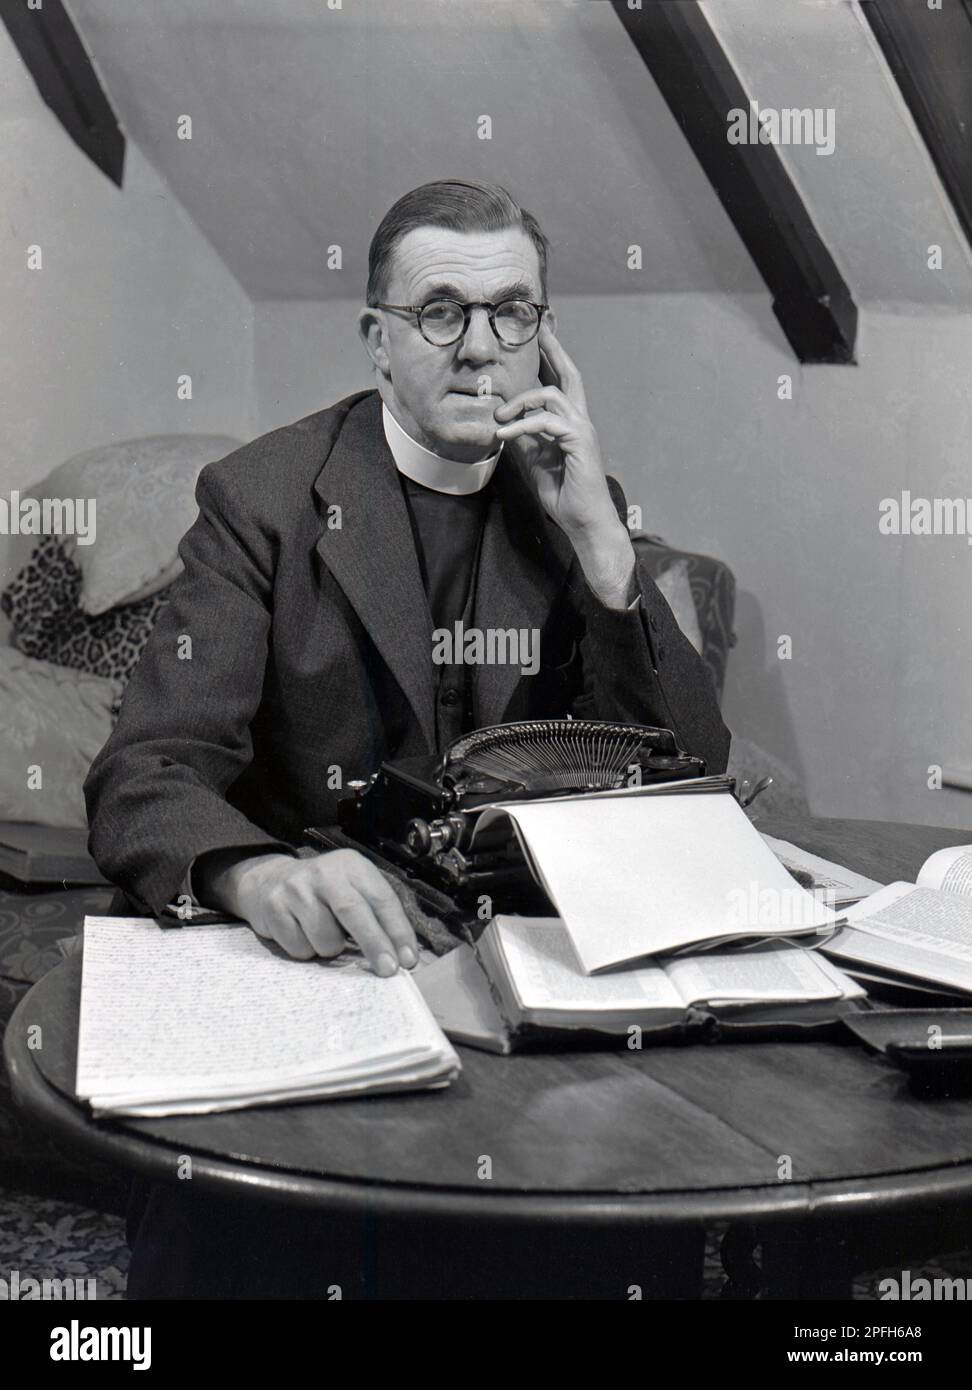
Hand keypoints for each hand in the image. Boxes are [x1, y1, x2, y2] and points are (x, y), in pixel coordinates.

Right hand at [203, 848, 417, 974]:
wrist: (269, 881)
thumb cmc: (322, 893)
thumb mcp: (351, 889)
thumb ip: (375, 914)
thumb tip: (402, 954)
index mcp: (351, 865)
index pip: (382, 899)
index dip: (398, 931)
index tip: (408, 959)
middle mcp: (324, 872)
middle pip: (355, 913)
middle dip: (375, 945)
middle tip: (389, 970)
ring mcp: (296, 889)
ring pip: (326, 939)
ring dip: (331, 948)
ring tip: (323, 933)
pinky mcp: (274, 908)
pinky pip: (300, 948)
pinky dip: (306, 950)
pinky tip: (301, 933)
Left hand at [493, 321, 620, 541]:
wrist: (584, 522)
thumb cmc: (564, 495)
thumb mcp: (535, 462)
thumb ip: (523, 441)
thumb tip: (503, 423)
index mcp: (569, 425)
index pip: (561, 384)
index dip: (550, 360)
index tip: (539, 338)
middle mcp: (579, 421)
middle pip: (569, 375)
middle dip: (552, 350)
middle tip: (538, 329)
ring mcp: (582, 429)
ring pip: (551, 395)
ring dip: (520, 402)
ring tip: (498, 419)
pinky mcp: (579, 441)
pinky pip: (547, 422)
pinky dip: (522, 426)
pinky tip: (504, 436)